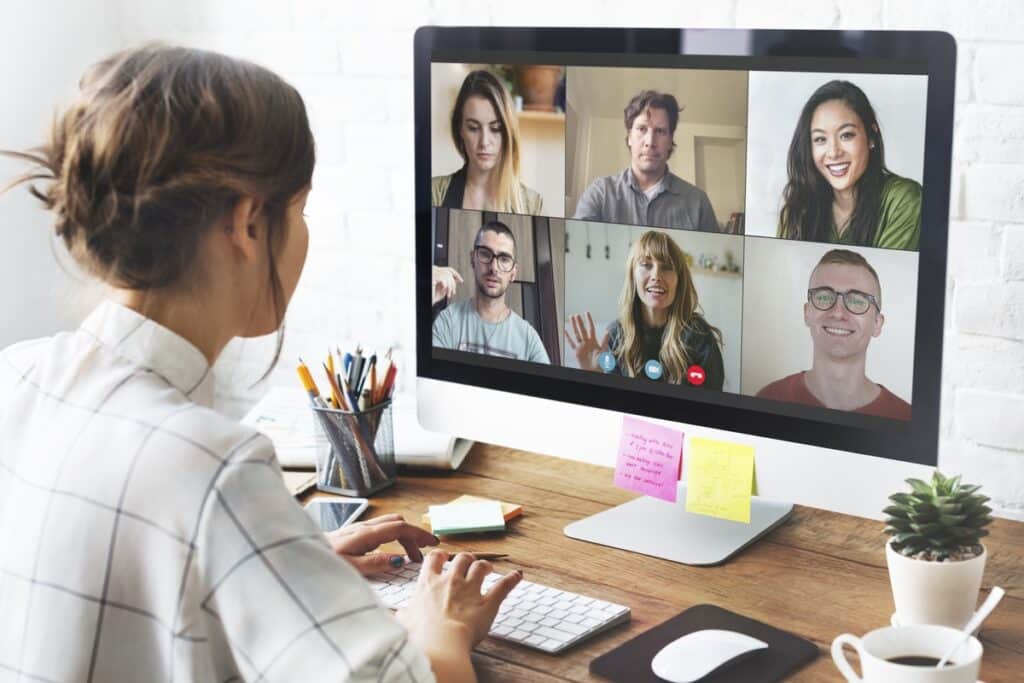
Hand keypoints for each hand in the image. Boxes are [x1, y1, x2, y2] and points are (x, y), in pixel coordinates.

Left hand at [325, 513, 438, 575]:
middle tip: (422, 554)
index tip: (432, 544)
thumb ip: (375, 563)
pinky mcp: (353, 533)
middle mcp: (363, 528)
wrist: (300, 555)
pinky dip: (393, 537)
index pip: (400, 527)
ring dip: (404, 535)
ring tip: (410, 556)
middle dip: (414, 535)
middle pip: (397, 522)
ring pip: (389, 524)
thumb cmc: (323, 562)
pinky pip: (380, 529)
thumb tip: (399, 560)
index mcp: (366, 534)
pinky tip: (390, 552)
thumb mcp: (350, 568)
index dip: (419, 534)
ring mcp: (358, 529)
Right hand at [397, 550, 522, 654]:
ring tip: (488, 567)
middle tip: (468, 563)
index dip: (440, 556)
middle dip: (466, 559)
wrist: (439, 643)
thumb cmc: (420, 635)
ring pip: (480, 567)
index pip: (434, 559)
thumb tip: (398, 615)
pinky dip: (512, 580)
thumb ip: (404, 615)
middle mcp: (450, 581)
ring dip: (485, 566)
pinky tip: (518, 575)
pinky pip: (503, 586)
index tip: (443, 557)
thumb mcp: (404, 622)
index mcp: (428, 584)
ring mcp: (470, 590)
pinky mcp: (488, 603)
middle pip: (461, 558)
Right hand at [432, 265, 462, 304]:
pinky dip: (446, 286)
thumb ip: (451, 283)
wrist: (429, 301)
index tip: (461, 281)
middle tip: (453, 292)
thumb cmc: (434, 297)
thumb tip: (458, 279)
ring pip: (447, 276)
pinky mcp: (432, 278)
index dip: (456, 274)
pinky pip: (443, 279)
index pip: (449, 269)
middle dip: (453, 283)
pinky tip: (443, 291)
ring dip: (450, 287)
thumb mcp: (445, 289)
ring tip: (448, 294)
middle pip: (449, 273)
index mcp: (438, 273)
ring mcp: (433, 274)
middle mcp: (434, 272)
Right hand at [564, 312, 609, 370]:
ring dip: (573, 326)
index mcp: (594, 341)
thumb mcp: (604, 351)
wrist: (594, 371)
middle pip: (582, 330)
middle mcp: (587, 342)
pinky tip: (565, 331)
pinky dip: (567, 337)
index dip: (589, 320)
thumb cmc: (600, 363)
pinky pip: (571, 343)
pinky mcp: (576, 352)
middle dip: (579, 322)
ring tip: (571, 318)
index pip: (591, 328)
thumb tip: (607, 331)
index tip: (586, 313)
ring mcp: (581, 346)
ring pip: (576, 334)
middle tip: (576, 314)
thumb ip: (605, 341)